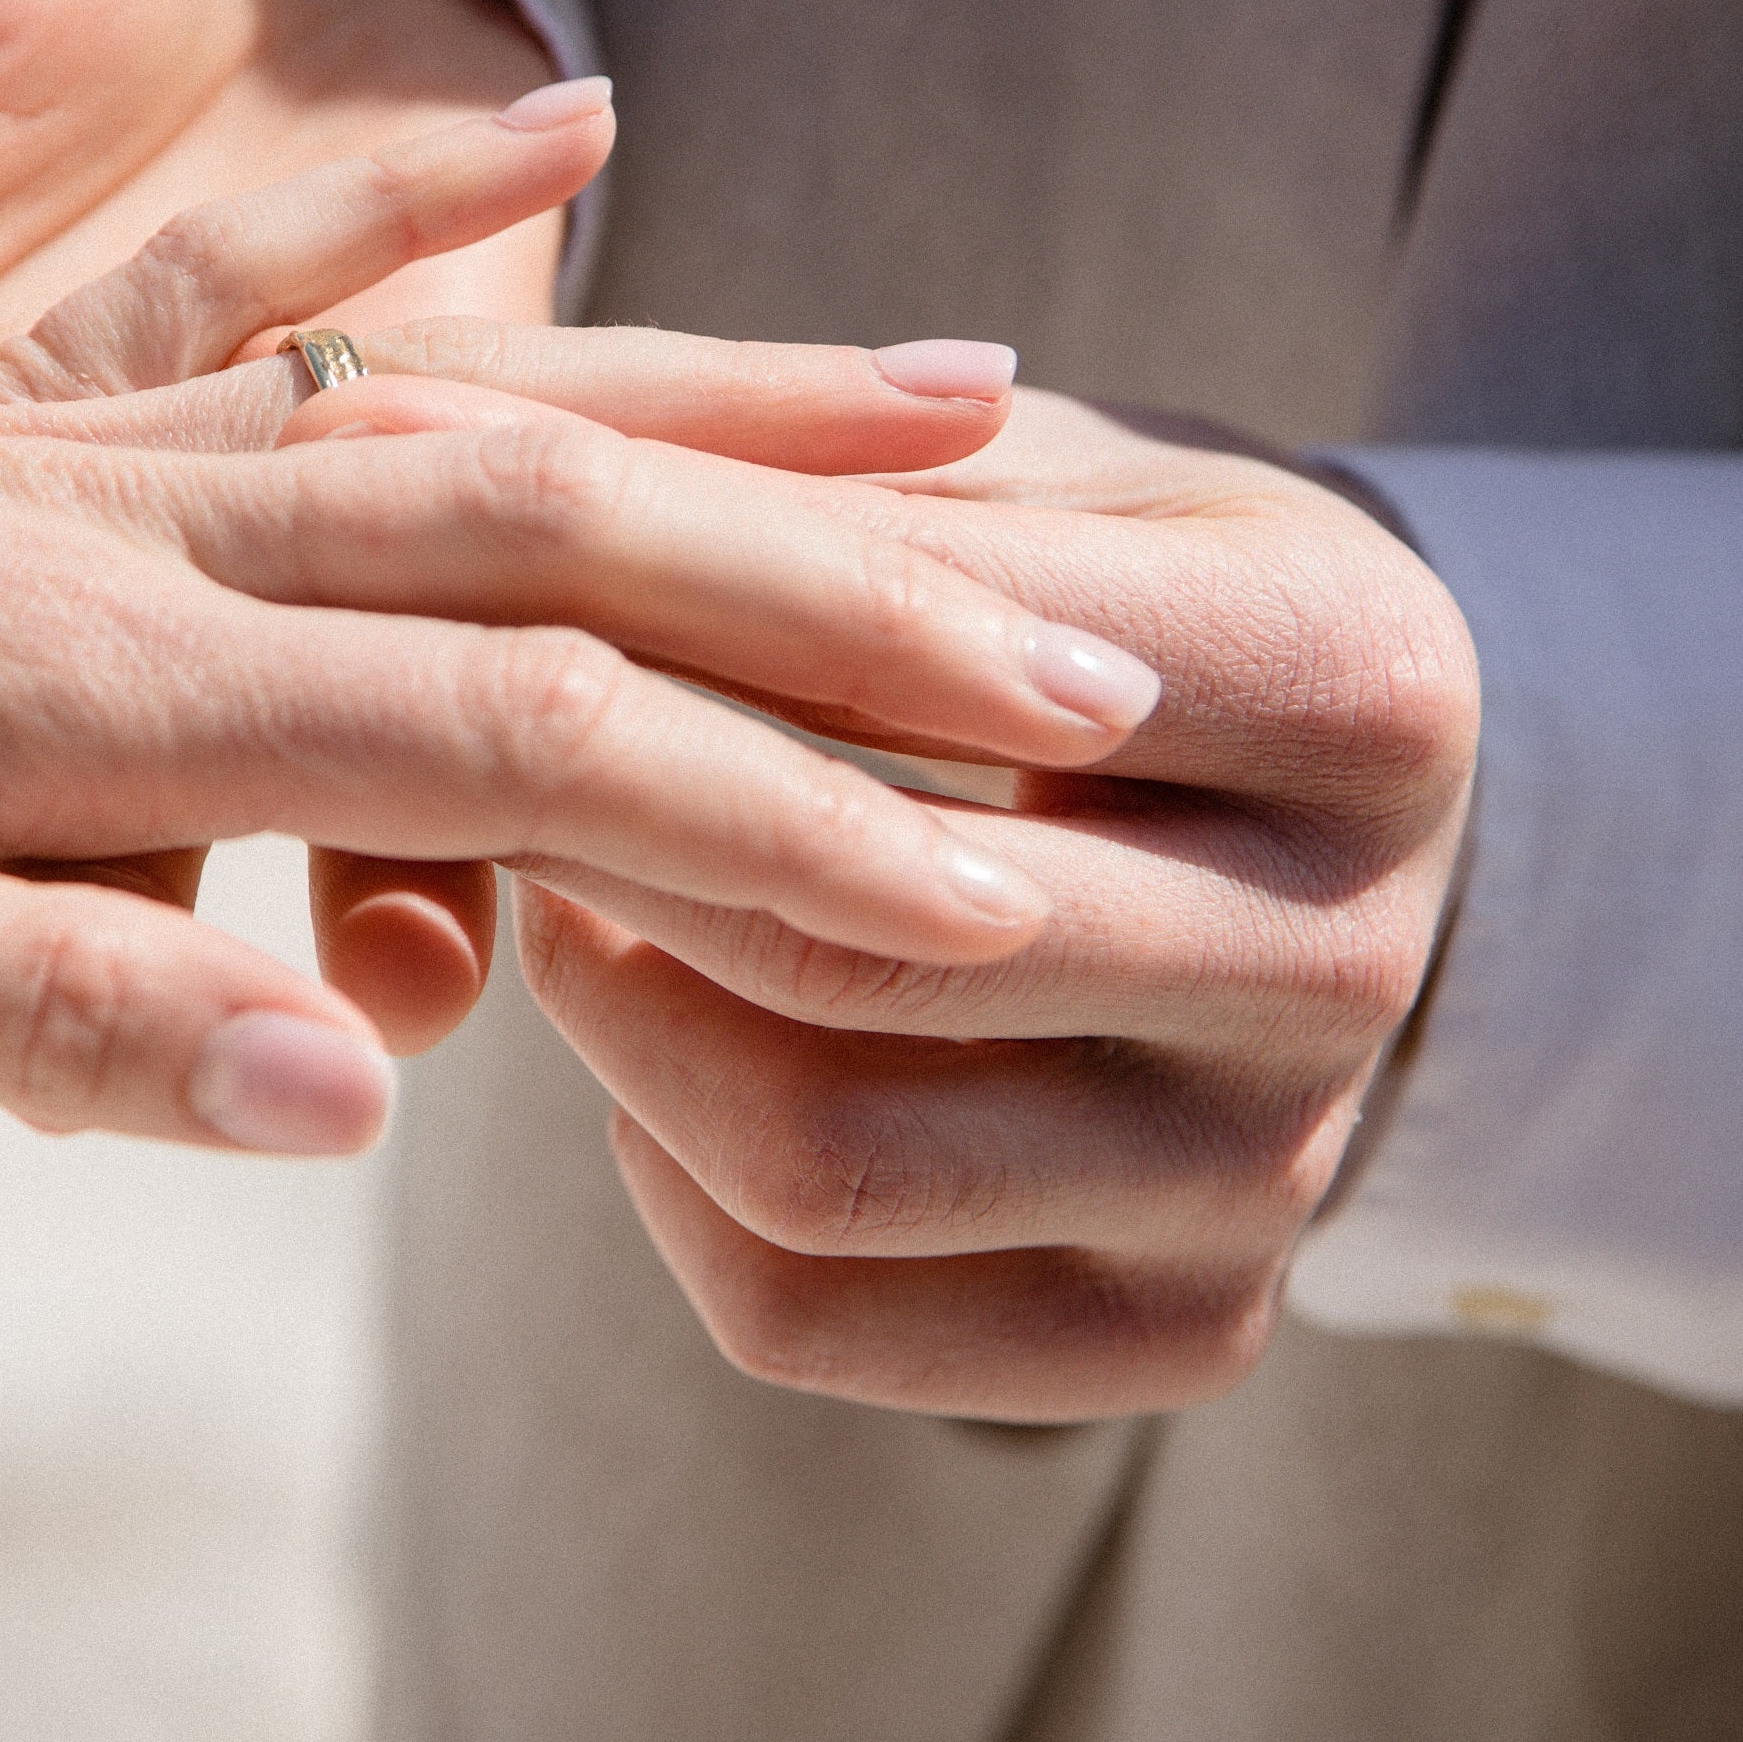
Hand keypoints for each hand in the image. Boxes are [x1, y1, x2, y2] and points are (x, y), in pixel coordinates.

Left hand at [0, 196, 1142, 1203]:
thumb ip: (29, 987)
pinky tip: (564, 142)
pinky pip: (279, 276)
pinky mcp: (19, 413)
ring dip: (728, 395)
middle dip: (841, 590)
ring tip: (977, 387)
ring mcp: (76, 448)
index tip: (994, 888)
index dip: (761, 820)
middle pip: (553, 525)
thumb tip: (364, 1065)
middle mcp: (115, 526)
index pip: (503, 738)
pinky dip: (436, 208)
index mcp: (66, 675)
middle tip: (1095, 647)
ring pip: (467, 392)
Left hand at [313, 380, 1481, 1421]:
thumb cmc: (1120, 600)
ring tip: (562, 889)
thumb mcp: (1016, 473)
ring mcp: (1270, 1174)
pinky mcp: (1181, 1330)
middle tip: (474, 748)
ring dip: (620, 1026)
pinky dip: (666, 1188)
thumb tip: (382, 411)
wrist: (1321, 831)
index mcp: (1360, 685)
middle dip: (621, 839)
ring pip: (821, 1157)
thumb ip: (764, 461)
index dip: (670, 613)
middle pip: (872, 944)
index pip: (950, 661)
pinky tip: (651, 1053)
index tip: (475, 555)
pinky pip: (817, 1313)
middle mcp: (1353, 956)